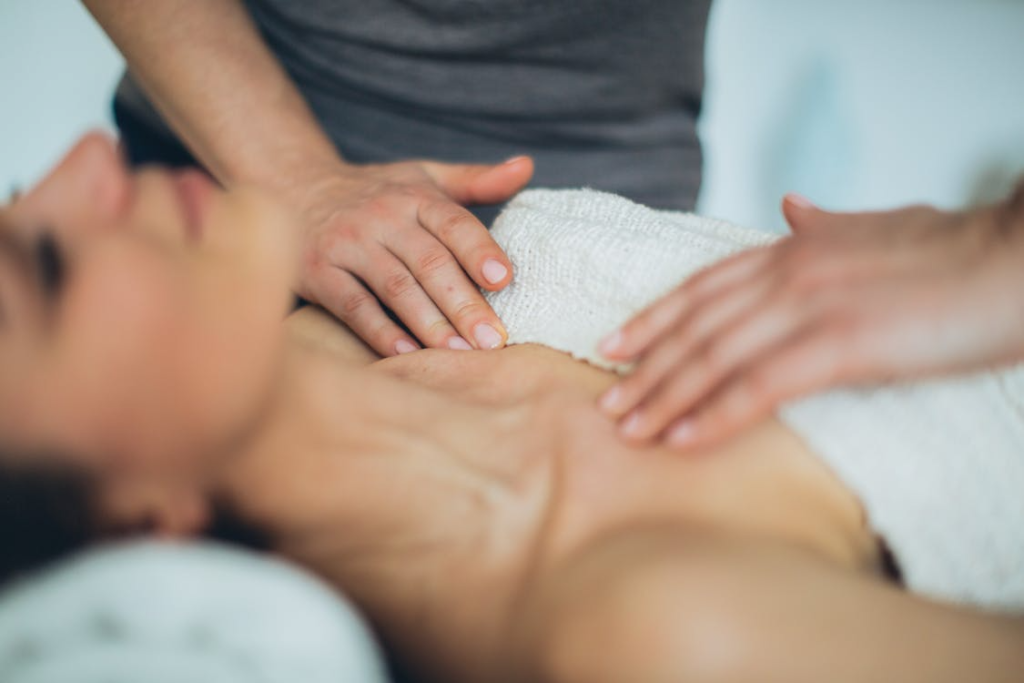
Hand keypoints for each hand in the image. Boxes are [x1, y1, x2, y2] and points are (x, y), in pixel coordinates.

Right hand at [290, 156, 533, 354]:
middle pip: (429, 262)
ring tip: (461, 353)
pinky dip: (381, 332)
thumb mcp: (424, 177)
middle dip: (464, 303)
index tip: (504, 280)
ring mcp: (348, 245)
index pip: (453, 223)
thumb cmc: (375, 192)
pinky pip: (354, 307)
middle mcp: (381, 217)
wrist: (293, 186)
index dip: (478, 250)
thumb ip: (476, 180)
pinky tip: (408, 355)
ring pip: (396, 288)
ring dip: (430, 324)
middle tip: (493, 340)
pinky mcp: (319, 273)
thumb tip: (527, 168)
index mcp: (414, 196)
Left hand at [598, 192, 1023, 449]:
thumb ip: (826, 224)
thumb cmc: (954, 251)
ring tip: (630, 433)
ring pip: (714, 357)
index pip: (701, 288)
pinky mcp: (840, 344)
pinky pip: (759, 386)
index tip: (613, 347)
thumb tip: (790, 206)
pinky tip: (684, 440)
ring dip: (666, 399)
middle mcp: (788, 272)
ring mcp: (810, 306)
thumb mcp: (879, 227)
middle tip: (607, 406)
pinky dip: (716, 415)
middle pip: (695, 327)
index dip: (652, 319)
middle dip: (646, 369)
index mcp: (794, 248)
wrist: (1015, 258)